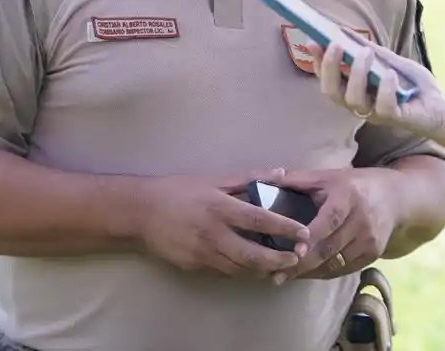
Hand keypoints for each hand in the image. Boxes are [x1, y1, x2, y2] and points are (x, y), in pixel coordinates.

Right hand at [137, 171, 311, 278]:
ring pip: (240, 268)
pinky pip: (224, 271)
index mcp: (220, 207)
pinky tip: (253, 267)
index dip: (284, 227)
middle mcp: (213, 233)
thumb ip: (248, 179)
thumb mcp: (213, 179)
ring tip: (281, 266)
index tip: (304, 232)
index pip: (259, 219)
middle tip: (297, 258)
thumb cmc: (179, 191)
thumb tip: (280, 172)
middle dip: (278, 259)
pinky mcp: (194, 266)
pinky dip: (241, 271)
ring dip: (262, 269)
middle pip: (252, 254)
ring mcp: (203, 253)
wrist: (140, 212)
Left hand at [270, 168, 393, 283]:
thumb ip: (297, 179)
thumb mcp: (327, 176)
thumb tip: (266, 178)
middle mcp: (362, 220)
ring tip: (283, 277)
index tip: (294, 250)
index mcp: (348, 197)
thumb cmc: (353, 184)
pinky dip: (323, 274)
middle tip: (275, 274)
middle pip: (330, 248)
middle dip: (302, 263)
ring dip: (309, 272)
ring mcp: (370, 240)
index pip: (330, 219)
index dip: (312, 236)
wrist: (395, 197)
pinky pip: (344, 269)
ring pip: (336, 263)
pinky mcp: (373, 254)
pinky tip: (305, 274)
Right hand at [311, 36, 444, 143]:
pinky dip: (384, 88)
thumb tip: (344, 31)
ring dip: (357, 74)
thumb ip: (369, 50)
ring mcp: (377, 114)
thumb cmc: (414, 85)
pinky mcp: (395, 118)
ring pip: (354, 101)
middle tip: (335, 45)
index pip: (328, 81)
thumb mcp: (390, 61)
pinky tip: (391, 74)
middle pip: (332, 93)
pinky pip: (383, 107)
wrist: (443, 107)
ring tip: (366, 53)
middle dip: (329, 69)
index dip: (318, 63)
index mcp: (356, 91)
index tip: (313, 41)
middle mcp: (361, 105)